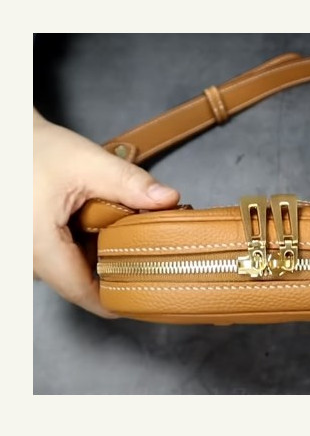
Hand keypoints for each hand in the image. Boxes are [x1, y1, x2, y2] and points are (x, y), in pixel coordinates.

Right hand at [33, 111, 179, 316]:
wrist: (7, 138)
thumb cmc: (35, 148)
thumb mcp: (88, 163)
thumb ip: (130, 183)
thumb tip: (168, 199)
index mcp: (38, 247)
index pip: (83, 293)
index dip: (117, 297)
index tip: (147, 291)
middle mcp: (26, 259)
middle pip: (79, 282)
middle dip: (112, 267)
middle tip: (142, 248)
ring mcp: (24, 256)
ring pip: (69, 271)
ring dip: (95, 254)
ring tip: (115, 228)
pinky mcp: (27, 248)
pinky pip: (58, 259)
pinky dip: (80, 246)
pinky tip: (93, 224)